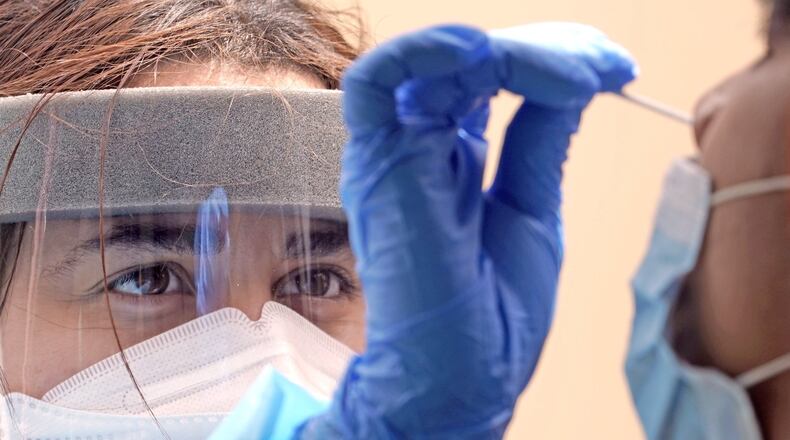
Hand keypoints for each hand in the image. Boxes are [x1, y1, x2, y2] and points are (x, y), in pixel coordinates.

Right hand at [299, 22, 636, 438]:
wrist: (466, 376)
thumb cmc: (494, 311)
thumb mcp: (533, 207)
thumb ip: (540, 140)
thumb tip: (573, 82)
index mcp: (453, 158)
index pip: (493, 81)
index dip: (552, 62)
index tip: (615, 70)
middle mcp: (420, 147)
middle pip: (473, 65)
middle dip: (545, 52)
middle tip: (604, 67)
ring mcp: (397, 151)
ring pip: (438, 63)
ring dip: (511, 54)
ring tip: (572, 77)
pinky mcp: (376, 162)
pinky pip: (377, 84)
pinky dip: (422, 53)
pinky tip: (479, 53)